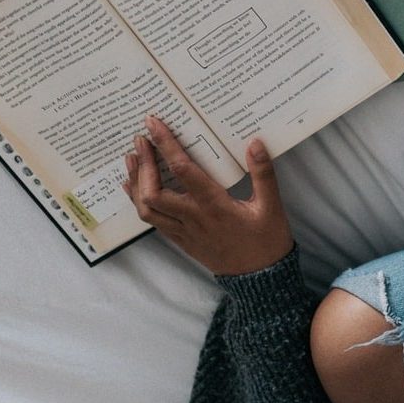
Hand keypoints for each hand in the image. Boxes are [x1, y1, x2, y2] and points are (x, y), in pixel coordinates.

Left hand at [123, 115, 293, 275]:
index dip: (166, 145)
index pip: (183, 170)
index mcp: (214, 206)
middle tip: (139, 139)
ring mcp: (183, 231)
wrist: (260, 279)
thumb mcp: (271, 206)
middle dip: (143, 163)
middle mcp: (193, 218)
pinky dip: (139, 201)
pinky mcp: (181, 240)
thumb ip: (263, 173)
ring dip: (135, 182)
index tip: (154, 124)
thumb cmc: (266, 241)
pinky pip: (152, 220)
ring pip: (146, 208)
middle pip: (152, 191)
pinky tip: (134, 188)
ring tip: (132, 159)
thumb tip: (254, 143)